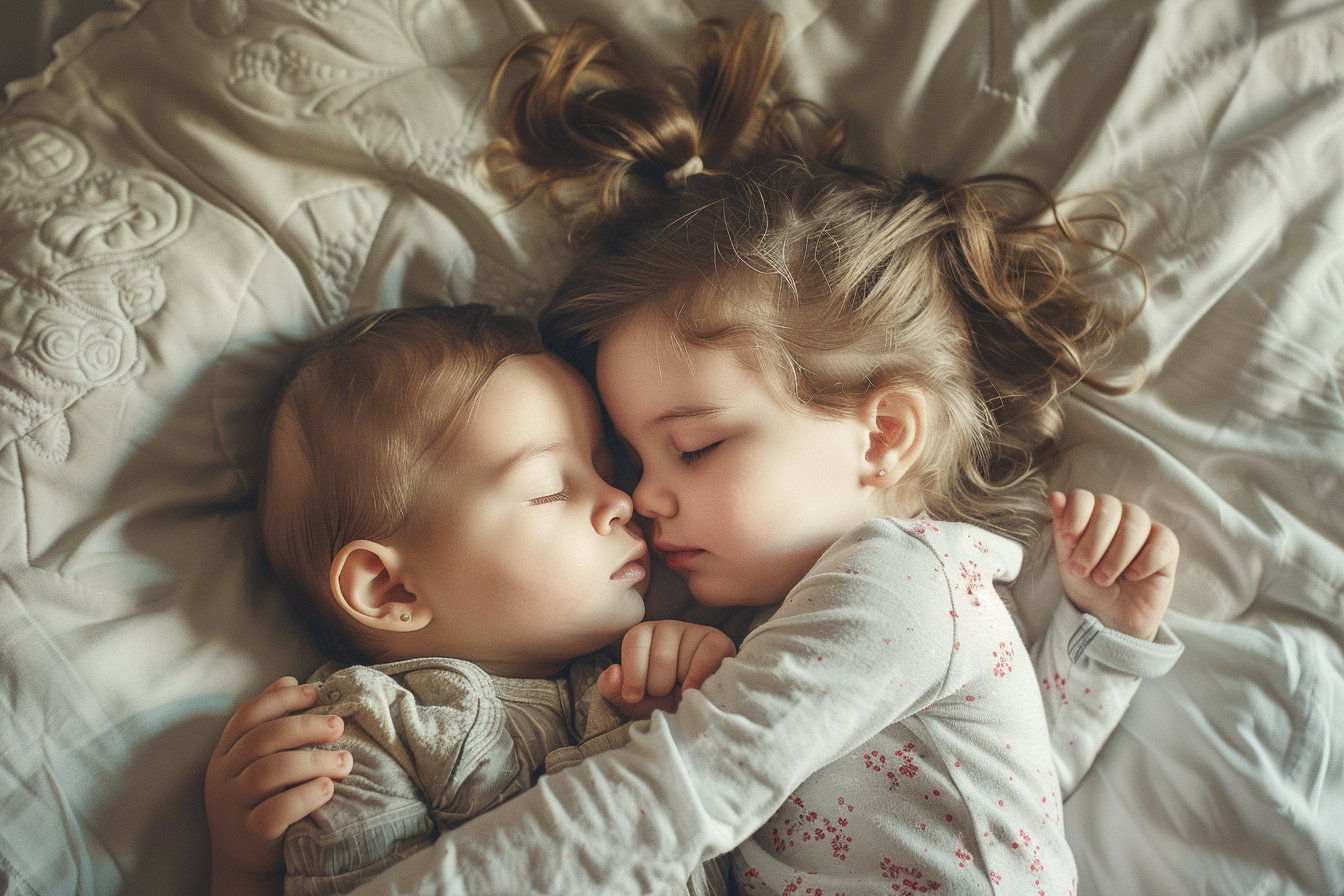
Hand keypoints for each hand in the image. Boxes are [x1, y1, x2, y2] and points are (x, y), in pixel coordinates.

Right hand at [205, 677, 351, 894]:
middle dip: (305, 726)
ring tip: (346, 761)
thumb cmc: (261, 800)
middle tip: (339, 725)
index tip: (316, 692)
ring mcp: (233, 806)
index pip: (248, 715)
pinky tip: (329, 788)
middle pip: (262, 739)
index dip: (282, 699)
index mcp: (225, 753)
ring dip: (314, 761)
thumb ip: (269, 722)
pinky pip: (276, 811)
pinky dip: (306, 795)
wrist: (244, 863)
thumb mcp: (256, 761)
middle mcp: (224, 776)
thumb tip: (290, 679)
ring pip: (270, 772)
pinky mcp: (250, 835)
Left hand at [598, 620, 735, 719]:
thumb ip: (614, 689)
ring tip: (684, 692)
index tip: (636, 697)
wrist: (697, 714)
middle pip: (659, 657)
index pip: (634, 641)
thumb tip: (613, 673)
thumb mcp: (634, 702)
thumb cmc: (662, 704)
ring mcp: (694, 631)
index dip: (634, 674)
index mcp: (644, 636)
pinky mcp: (718, 642)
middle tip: (668, 694)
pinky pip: (707, 656)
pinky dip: (699, 679)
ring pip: (681, 661)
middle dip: (661, 687)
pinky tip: (694, 692)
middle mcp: (668, 628)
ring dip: (681, 688)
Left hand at [1050, 490, 1178, 640]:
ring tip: (1103, 579)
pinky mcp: (1167, 546)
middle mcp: (1119, 513)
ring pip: (1134, 525)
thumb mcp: (1067, 559)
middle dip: (1091, 543)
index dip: (1075, 516)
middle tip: (1082, 570)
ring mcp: (1145, 527)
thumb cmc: (1087, 584)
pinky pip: (1160, 543)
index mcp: (1091, 512)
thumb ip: (1062, 528)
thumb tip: (1055, 496)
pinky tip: (1132, 577)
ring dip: (1114, 557)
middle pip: (1108, 507)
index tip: (1069, 540)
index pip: (1083, 497)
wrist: (1109, 617)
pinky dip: (1142, 564)